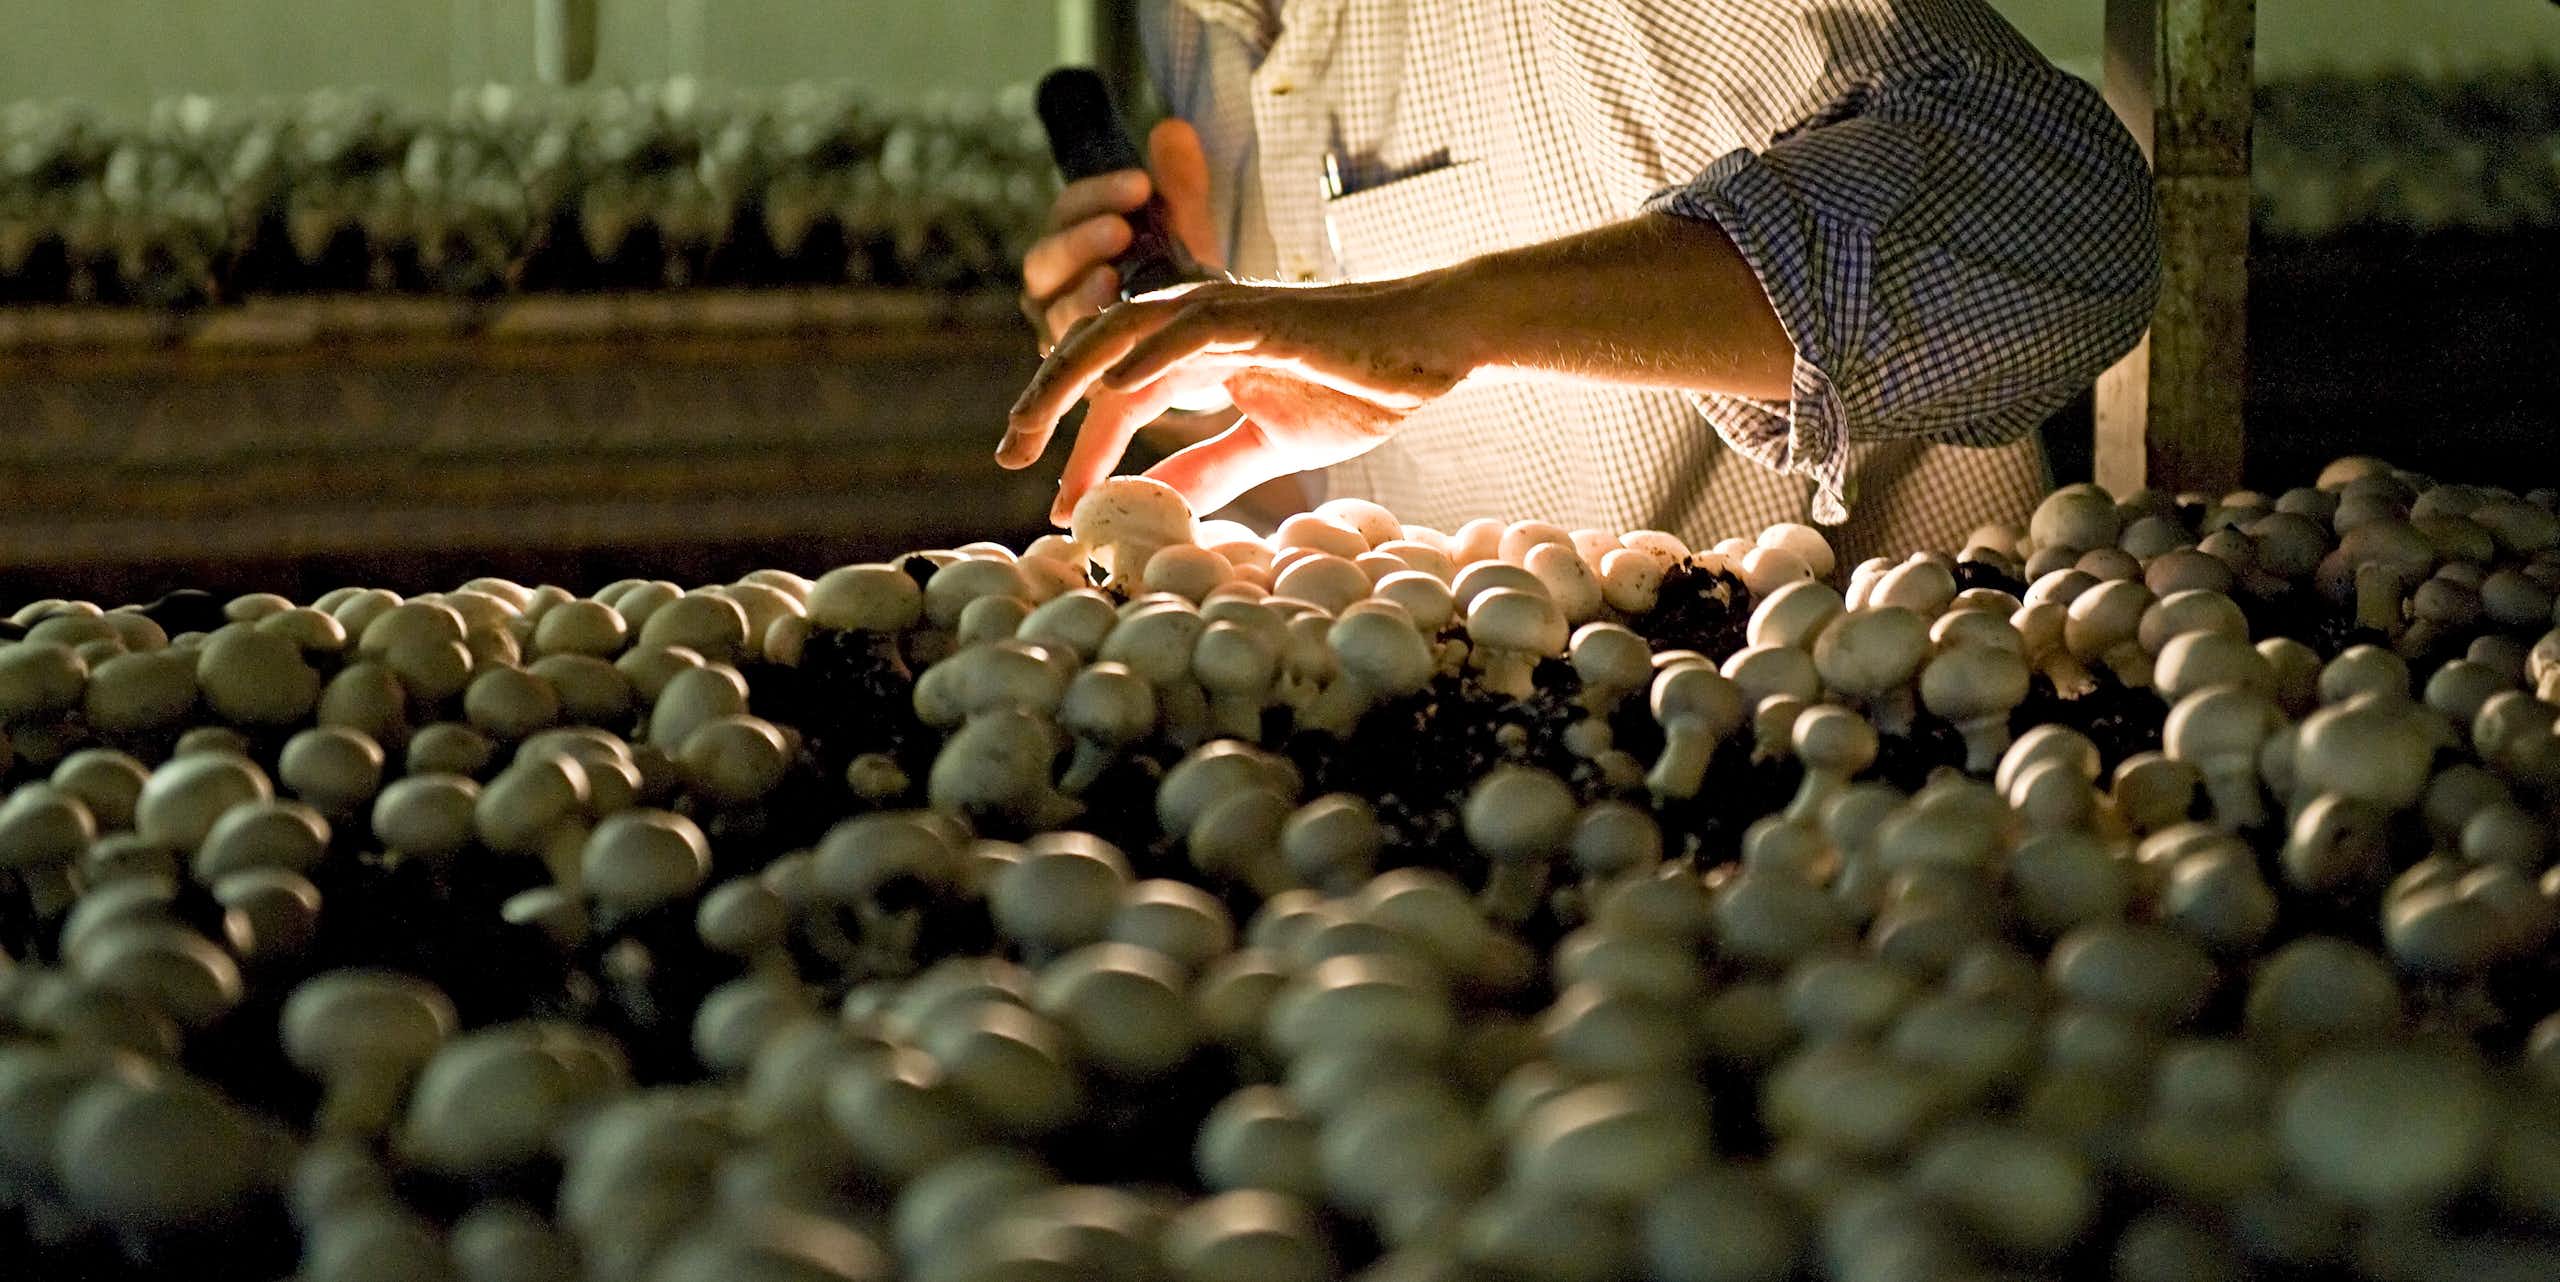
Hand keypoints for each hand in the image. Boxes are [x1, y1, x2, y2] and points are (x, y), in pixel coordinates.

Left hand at [996, 271, 1476, 522]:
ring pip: (1123, 335)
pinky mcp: (1261, 316)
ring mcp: (1227, 315)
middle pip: (1097, 354)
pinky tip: (1112, 389)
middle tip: (1008, 458)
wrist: (1433, 347)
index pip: (1120, 399)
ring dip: (1071, 379)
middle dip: (1047, 404)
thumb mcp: (1270, 443)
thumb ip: (1213, 467)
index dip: (1083, 450)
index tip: (1059, 508)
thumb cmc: (1361, 384)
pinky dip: (1146, 355)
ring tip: (1031, 426)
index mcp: (1199, 354)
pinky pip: (1189, 331)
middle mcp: (1198, 325)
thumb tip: (1161, 506)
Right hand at [1017, 118, 1218, 353]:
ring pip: (1052, 309)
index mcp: (1070, 239)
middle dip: (1080, 241)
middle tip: (1121, 230)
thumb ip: (1179, 184)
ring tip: (1113, 278)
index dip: (1099, 193)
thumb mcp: (1185, 229)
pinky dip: (1089, 343)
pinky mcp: (1072, 373)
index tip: (1142, 183)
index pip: (1069, 209)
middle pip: (1045, 259)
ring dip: (1080, 293)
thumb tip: (1172, 129)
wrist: (1194, 348)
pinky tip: (1120, 331)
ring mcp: (1056, 329)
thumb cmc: (1179, 280)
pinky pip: (1069, 358)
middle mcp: (1052, 285)